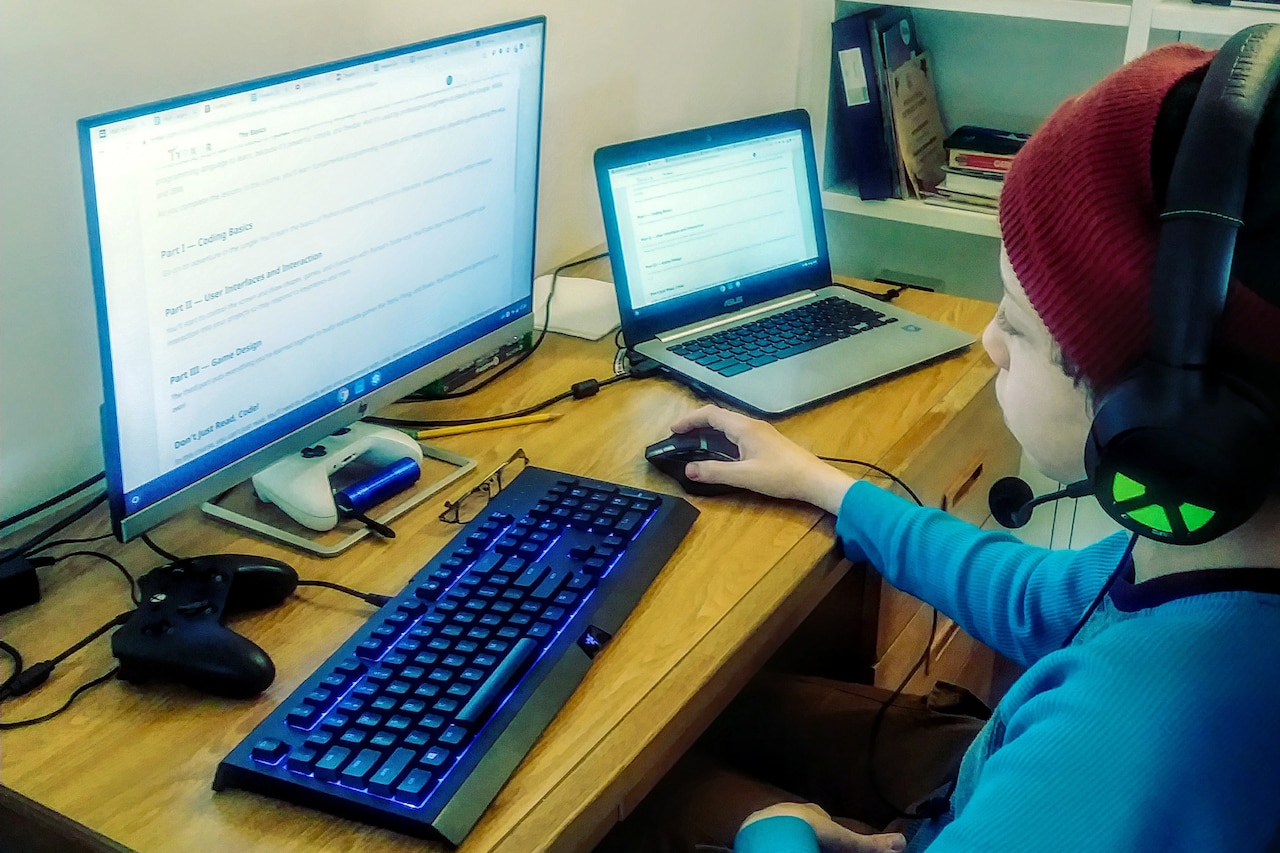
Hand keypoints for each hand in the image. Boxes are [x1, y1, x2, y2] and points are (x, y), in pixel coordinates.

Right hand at [670, 405, 854, 514]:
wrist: (813, 479)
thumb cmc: (781, 475)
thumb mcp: (744, 476)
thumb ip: (715, 472)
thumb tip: (689, 469)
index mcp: (743, 428)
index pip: (710, 414)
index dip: (689, 419)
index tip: (674, 430)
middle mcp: (751, 425)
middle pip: (719, 416)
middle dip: (697, 423)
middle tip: (681, 436)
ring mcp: (761, 432)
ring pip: (729, 424)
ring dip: (710, 430)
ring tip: (696, 443)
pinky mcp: (767, 441)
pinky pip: (737, 432)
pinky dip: (722, 437)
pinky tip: (722, 451)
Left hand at [739, 803, 906, 852]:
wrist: (777, 830)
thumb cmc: (812, 831)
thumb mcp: (844, 841)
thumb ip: (871, 844)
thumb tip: (903, 842)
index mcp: (812, 810)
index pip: (822, 817)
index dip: (827, 827)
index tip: (832, 839)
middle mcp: (793, 808)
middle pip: (802, 820)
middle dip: (807, 830)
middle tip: (813, 845)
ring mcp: (773, 815)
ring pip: (783, 824)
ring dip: (788, 833)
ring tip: (795, 846)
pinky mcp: (756, 825)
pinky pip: (765, 831)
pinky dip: (771, 838)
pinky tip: (777, 846)